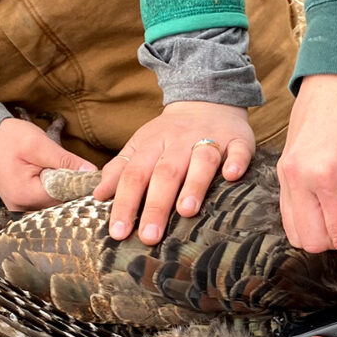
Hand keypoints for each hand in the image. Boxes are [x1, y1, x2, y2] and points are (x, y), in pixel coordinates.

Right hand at [0, 117, 95, 209]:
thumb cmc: (7, 139)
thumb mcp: (38, 144)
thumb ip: (65, 160)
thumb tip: (90, 172)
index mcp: (26, 195)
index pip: (64, 197)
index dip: (80, 185)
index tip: (90, 174)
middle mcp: (22, 207)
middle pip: (60, 203)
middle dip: (72, 187)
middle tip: (79, 170)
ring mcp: (21, 207)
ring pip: (54, 203)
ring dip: (63, 188)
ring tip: (64, 171)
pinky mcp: (22, 203)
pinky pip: (44, 200)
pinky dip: (53, 190)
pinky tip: (55, 177)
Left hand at [92, 101, 254, 243]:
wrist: (207, 100)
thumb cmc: (170, 134)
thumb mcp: (140, 145)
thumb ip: (119, 170)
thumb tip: (98, 196)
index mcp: (151, 144)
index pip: (134, 175)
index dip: (125, 203)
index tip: (118, 232)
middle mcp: (179, 142)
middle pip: (165, 173)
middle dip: (156, 205)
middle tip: (149, 236)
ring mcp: (210, 138)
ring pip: (201, 160)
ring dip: (194, 184)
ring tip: (186, 212)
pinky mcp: (238, 139)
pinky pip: (238, 150)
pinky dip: (236, 162)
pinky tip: (232, 176)